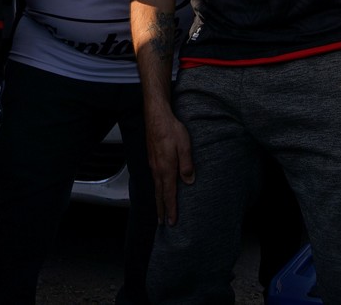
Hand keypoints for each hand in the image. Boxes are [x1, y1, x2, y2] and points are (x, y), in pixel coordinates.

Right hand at [145, 105, 193, 225]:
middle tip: (162, 223)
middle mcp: (157, 169)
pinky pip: (154, 179)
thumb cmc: (171, 129)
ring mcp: (153, 164)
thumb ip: (187, 165)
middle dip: (161, 210)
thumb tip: (189, 181)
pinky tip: (158, 189)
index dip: (171, 209)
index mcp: (166, 169)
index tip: (171, 222)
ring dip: (158, 200)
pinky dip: (156, 189)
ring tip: (160, 210)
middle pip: (159, 194)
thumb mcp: (185, 146)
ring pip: (156, 187)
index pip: (168, 194)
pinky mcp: (152, 158)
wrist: (156, 116)